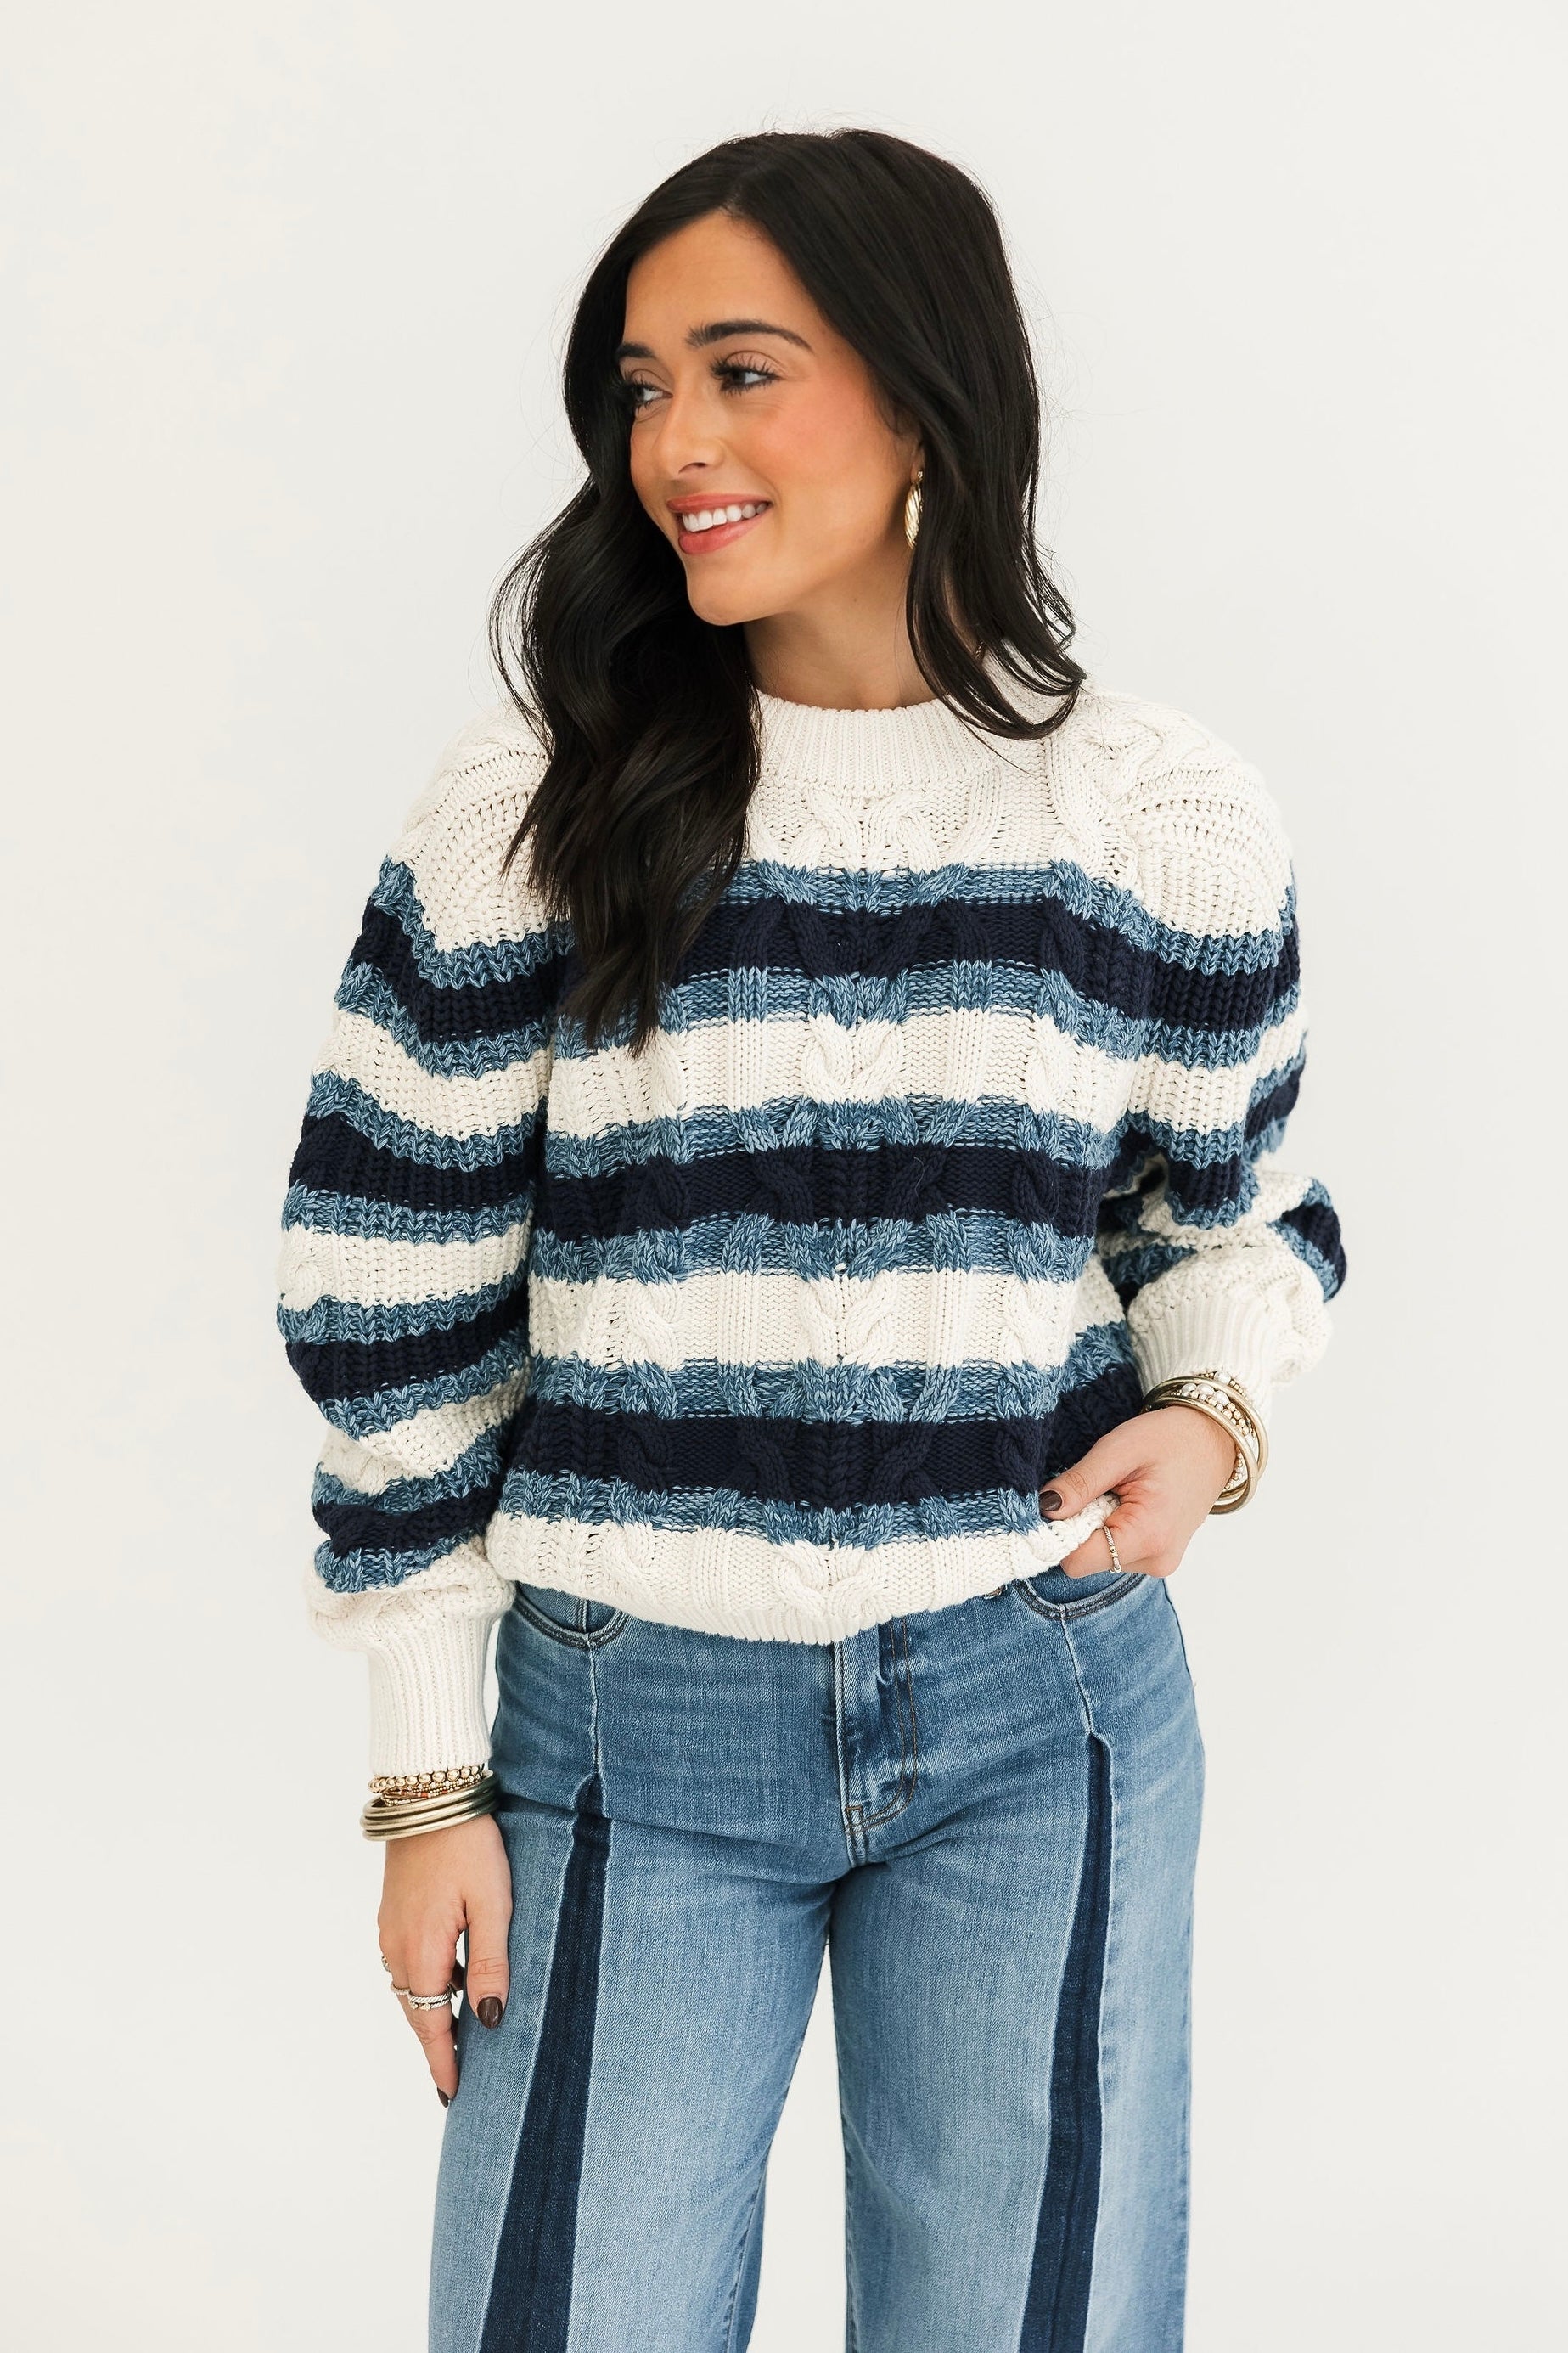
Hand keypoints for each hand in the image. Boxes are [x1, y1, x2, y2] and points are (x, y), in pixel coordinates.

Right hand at [377, 1809, 511, 2104]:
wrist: (430, 1794)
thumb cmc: (469, 1845)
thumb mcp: (493, 1904)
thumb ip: (490, 1963)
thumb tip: (489, 2022)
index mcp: (423, 1953)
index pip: (432, 2027)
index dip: (444, 2064)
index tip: (452, 2098)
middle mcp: (398, 1948)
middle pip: (417, 2013)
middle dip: (436, 2046)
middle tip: (456, 2079)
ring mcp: (391, 1929)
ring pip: (410, 1988)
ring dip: (430, 2014)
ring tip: (457, 2038)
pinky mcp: (393, 1912)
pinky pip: (407, 1963)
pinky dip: (425, 1983)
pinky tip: (448, 1982)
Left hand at [1039, 1404, 1237, 1579]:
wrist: (1214, 1440)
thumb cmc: (1172, 1439)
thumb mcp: (1118, 1451)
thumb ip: (1079, 1483)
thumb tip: (1044, 1509)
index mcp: (1147, 1537)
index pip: (1076, 1561)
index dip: (1059, 1532)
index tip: (1066, 1501)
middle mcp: (1156, 1561)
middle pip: (1087, 1561)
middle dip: (1081, 1526)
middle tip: (1102, 1489)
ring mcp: (1160, 1563)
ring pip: (1101, 1557)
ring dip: (1097, 1526)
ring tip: (1120, 1492)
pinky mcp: (1159, 1557)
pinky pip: (1117, 1552)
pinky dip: (1112, 1529)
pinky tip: (1128, 1502)